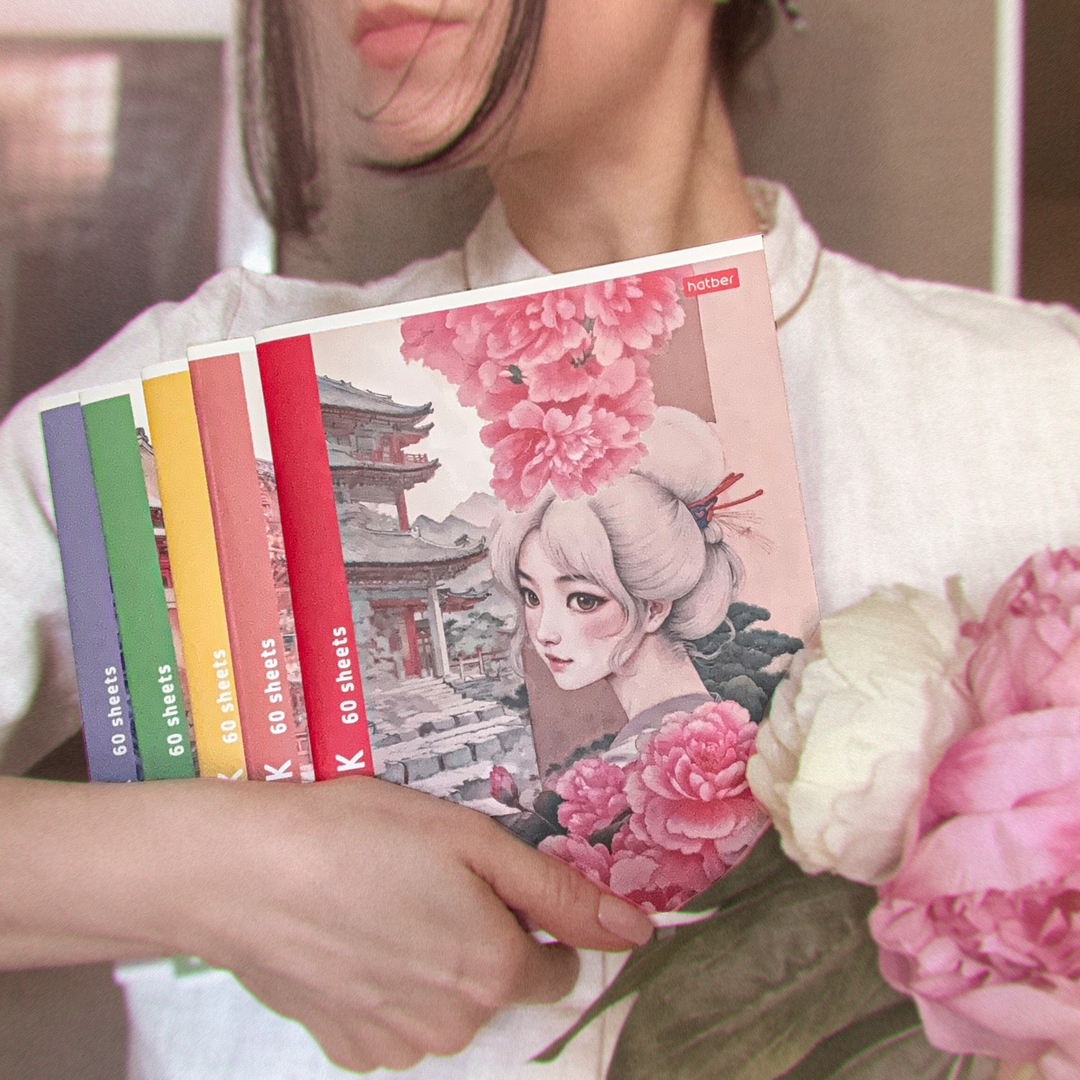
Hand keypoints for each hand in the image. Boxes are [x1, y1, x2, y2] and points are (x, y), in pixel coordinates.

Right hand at [175, 777, 652, 1072]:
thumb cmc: (360, 836)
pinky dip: (387, 986)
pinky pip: (395, 1021)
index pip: (557, 969)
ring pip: (446, 1005)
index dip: (534, 924)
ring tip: (382, 904)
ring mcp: (397, 1045)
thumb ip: (559, 893)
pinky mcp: (347, 1049)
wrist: (245, 871)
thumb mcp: (472, 840)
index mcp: (493, 968)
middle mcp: (454, 1023)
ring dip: (432, 964)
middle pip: (497, 985)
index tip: (491, 888)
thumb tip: (636, 931)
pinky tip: (354, 938)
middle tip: (426, 882)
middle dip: (481, 939)